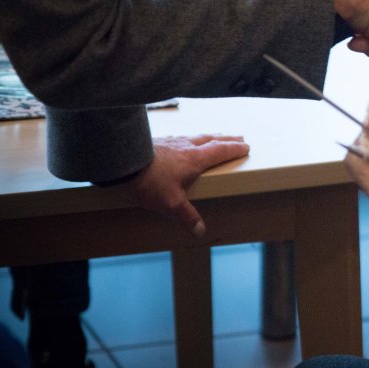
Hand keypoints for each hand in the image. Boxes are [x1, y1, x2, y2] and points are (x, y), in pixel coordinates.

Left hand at [117, 134, 249, 235]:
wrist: (122, 161)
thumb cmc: (149, 181)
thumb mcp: (170, 203)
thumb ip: (187, 216)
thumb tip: (200, 231)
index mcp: (195, 159)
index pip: (220, 151)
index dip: (235, 149)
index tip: (246, 146)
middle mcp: (185, 146)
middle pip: (211, 139)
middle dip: (226, 139)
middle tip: (238, 137)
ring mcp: (170, 141)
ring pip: (195, 136)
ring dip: (208, 137)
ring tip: (213, 138)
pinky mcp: (156, 141)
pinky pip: (178, 138)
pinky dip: (187, 139)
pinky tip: (181, 142)